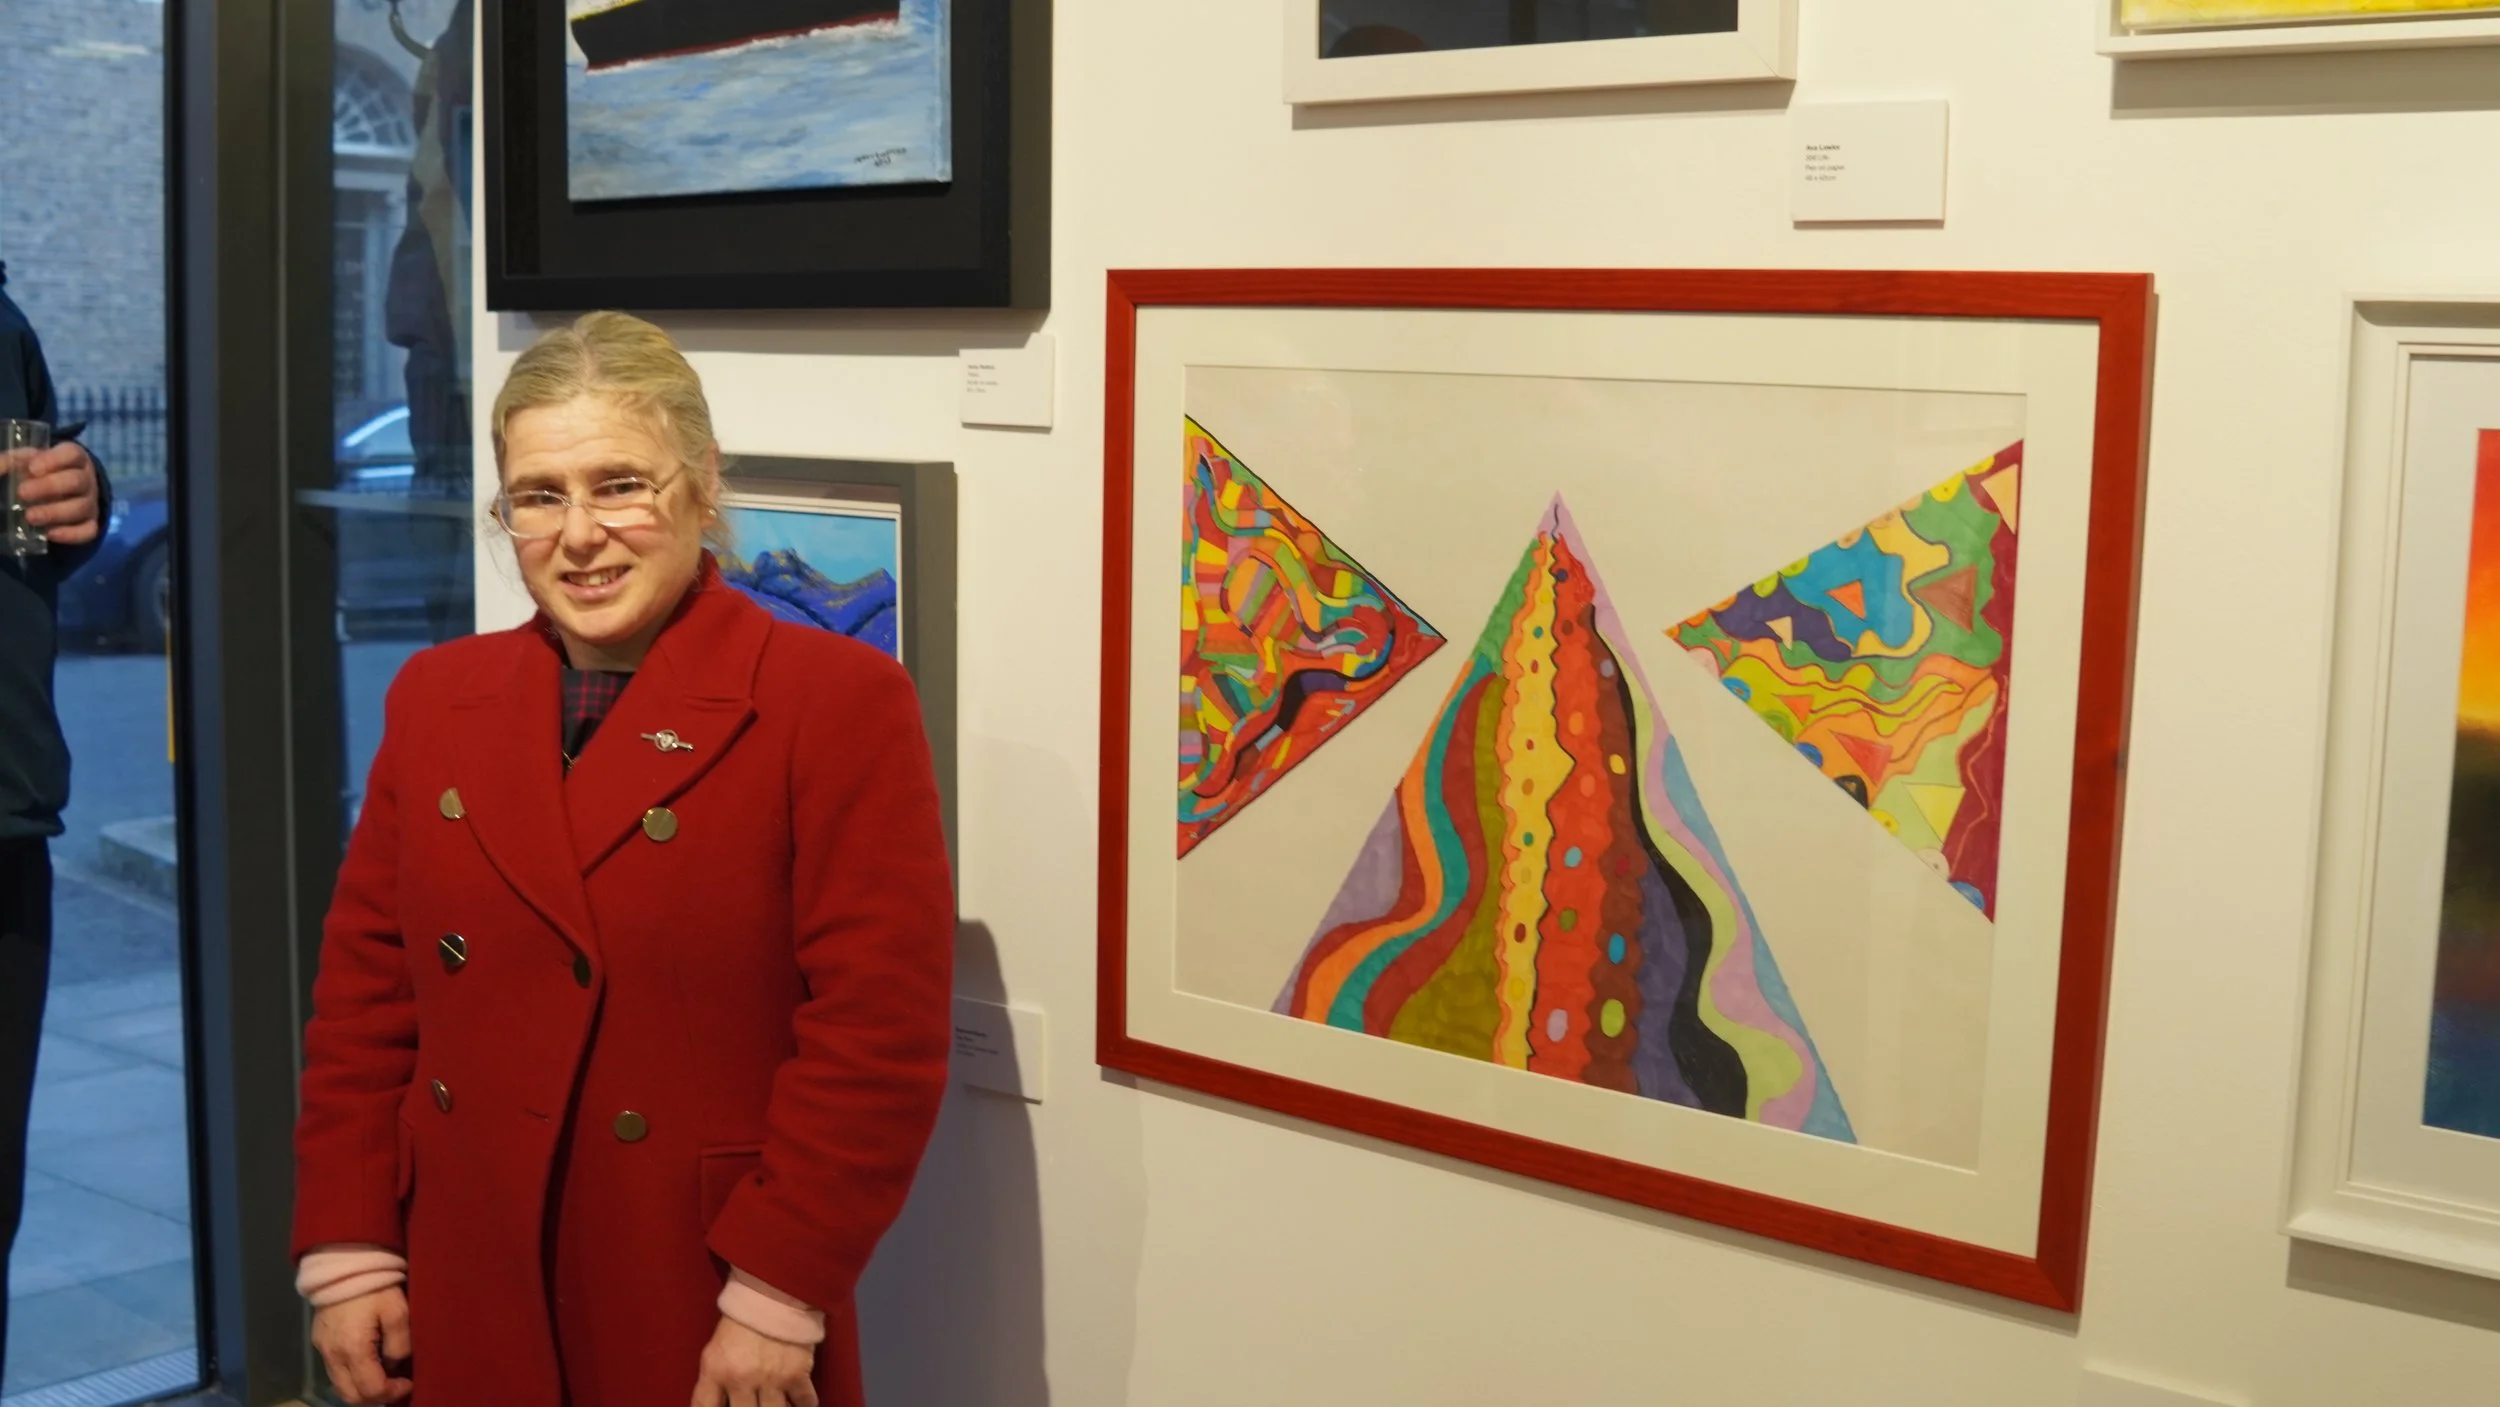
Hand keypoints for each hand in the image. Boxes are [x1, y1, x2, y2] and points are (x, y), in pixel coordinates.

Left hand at [8, 441, 99, 545]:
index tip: (32, 468)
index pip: (72, 454)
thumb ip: (13, 461)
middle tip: (22, 493)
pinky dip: (70, 534)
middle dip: (50, 487)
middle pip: (77, 481)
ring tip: (29, 517)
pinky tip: (49, 534)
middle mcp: (86, 480)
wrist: (62, 491)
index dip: (54, 460)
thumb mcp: (27, 461)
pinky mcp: (91, 523)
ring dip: (55, 513)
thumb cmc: (41, 472)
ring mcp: (91, 503)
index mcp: (74, 459)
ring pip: (82, 507)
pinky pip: (88, 530)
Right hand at [311, 1286, 413, 1404]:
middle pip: (351, 1396)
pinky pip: (335, 1372)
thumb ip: (399, 1344)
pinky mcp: (319, 1342)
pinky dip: (352, 1377)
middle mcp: (332, 1356)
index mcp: (353, 1349)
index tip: (408, 1382)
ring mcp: (322, 1350)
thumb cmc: (375, 1286)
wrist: (343, 1264)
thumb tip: (395, 1365)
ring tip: (385, 1377)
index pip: (371, 1390)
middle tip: (396, 1385)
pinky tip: (369, 1365)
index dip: (393, 1392)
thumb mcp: (397, 1311)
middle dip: (376, 1398)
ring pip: (341, 1386)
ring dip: (362, 1389)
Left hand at [691, 1314, 818, 1406]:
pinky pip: (804, 1402)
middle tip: (753, 1403)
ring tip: (775, 1403)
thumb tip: (720, 1405)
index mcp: (715, 1371)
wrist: (775, 1291)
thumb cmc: (741, 1321)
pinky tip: (801, 1402)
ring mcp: (770, 1380)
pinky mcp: (797, 1375)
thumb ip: (714, 1382)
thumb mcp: (716, 1351)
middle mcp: (741, 1380)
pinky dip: (805, 1404)